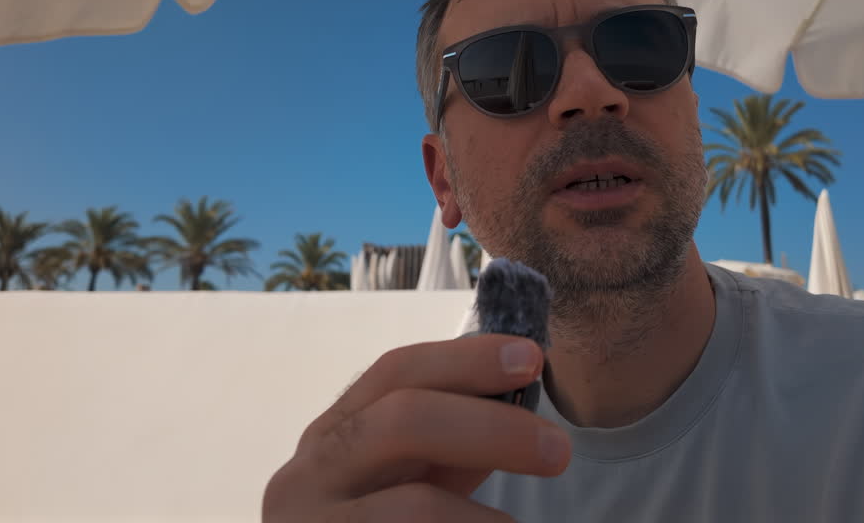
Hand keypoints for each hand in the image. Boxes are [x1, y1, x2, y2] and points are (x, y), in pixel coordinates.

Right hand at [262, 334, 570, 521]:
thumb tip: (520, 400)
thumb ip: (449, 447)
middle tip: (559, 450)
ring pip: (415, 507)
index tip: (533, 357)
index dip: (466, 358)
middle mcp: (304, 478)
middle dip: (492, 426)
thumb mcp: (404, 485)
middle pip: (403, 422)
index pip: (395, 373)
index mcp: (330, 438)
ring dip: (483, 518)